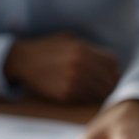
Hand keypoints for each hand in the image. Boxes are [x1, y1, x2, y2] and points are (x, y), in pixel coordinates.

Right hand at [3, 32, 121, 103]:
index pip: (112, 63)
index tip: (113, 75)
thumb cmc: (48, 48)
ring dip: (101, 93)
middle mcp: (80, 65)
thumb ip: (90, 48)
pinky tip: (84, 95)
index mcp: (83, 49)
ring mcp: (73, 81)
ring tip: (98, 92)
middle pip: (109, 80)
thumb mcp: (69, 39)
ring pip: (100, 92)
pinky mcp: (66, 94)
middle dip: (111, 84)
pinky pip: (86, 99)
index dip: (115, 70)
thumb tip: (111, 62)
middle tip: (108, 87)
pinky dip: (88, 99)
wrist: (23, 61)